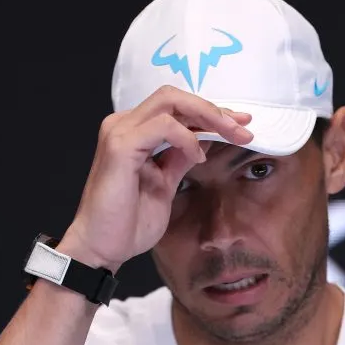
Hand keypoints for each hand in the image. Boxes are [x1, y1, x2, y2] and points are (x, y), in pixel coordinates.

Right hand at [61, 86, 253, 272]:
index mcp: (133, 132)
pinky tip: (198, 156)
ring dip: (207, 116)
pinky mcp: (120, 146)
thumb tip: (204, 141)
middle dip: (214, 109)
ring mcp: (119, 132)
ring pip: (170, 102)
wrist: (101, 248)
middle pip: (175, 96)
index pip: (175, 107)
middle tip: (243, 127)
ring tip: (230, 136)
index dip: (210, 113)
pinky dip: (186, 137)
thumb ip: (180, 159)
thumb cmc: (126, 223)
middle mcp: (123, 125)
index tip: (242, 125)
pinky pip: (162, 126)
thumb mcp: (165, 184)